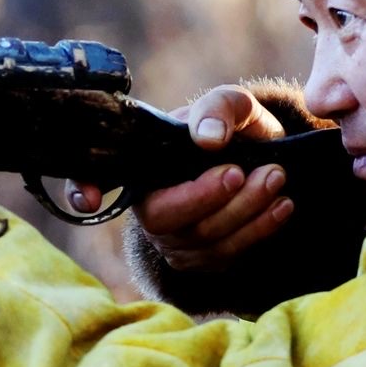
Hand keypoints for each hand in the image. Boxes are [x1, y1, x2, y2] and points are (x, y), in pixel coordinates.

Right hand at [77, 83, 298, 270]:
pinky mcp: (207, 260)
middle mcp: (150, 208)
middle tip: (240, 171)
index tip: (92, 200)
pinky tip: (283, 205)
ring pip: (203, 239)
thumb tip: (208, 138)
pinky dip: (260, 229)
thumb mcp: (227, 106)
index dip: (82, 190)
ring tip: (276, 179)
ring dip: (244, 210)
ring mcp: (176, 240)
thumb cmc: (230, 130)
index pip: (92, 179)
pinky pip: (230, 254)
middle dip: (206, 198)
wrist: (263, 160)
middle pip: (164, 218)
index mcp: (141, 166)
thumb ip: (218, 109)